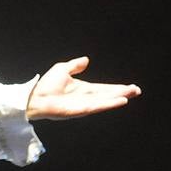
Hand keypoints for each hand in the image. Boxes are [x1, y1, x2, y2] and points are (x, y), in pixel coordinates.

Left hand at [26, 57, 140, 120]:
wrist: (34, 96)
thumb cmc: (46, 85)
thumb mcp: (62, 69)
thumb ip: (75, 65)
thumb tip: (86, 60)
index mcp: (83, 89)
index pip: (104, 88)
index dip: (117, 88)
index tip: (130, 87)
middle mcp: (86, 98)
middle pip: (108, 95)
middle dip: (122, 93)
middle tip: (137, 91)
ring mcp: (83, 105)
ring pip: (104, 101)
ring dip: (118, 98)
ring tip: (130, 95)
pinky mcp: (79, 110)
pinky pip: (96, 106)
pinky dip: (108, 104)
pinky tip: (119, 101)